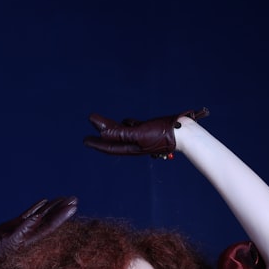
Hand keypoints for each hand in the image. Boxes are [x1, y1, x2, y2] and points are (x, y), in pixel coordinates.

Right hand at [0, 196, 77, 267]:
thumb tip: (38, 217)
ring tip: (65, 198)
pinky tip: (45, 201)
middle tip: (74, 198)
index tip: (73, 207)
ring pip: (42, 214)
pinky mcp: (16, 225)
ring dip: (53, 206)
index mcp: (34, 239)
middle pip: (51, 219)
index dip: (63, 216)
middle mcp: (32, 233)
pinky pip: (30, 214)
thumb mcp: (13, 240)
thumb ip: (25, 228)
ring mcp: (25, 228)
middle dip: (62, 209)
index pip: (52, 225)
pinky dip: (37, 207)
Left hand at [83, 108, 208, 158]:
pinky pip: (134, 127)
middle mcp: (135, 144)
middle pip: (114, 138)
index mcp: (132, 147)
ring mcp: (142, 137)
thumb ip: (120, 133)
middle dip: (101, 133)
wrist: (184, 133)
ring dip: (112, 127)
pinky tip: (125, 121)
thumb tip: (102, 133)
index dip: (96, 143)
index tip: (85, 140)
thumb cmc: (162, 134)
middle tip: (90, 128)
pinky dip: (127, 124)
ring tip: (103, 123)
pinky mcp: (150, 130)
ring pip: (123, 132)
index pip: (110, 146)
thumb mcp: (139, 134)